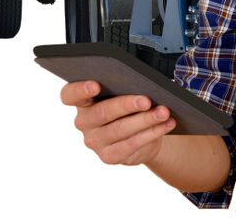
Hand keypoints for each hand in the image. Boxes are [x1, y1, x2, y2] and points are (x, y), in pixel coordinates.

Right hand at [61, 80, 175, 166]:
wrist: (141, 134)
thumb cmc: (130, 105)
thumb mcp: (125, 92)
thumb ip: (125, 84)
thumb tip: (143, 79)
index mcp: (83, 101)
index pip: (69, 95)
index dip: (80, 90)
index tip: (95, 85)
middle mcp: (85, 122)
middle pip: (102, 112)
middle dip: (126, 104)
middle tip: (146, 99)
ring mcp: (95, 141)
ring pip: (120, 129)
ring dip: (145, 119)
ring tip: (163, 111)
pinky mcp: (109, 156)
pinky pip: (131, 144)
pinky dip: (152, 132)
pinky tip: (166, 124)